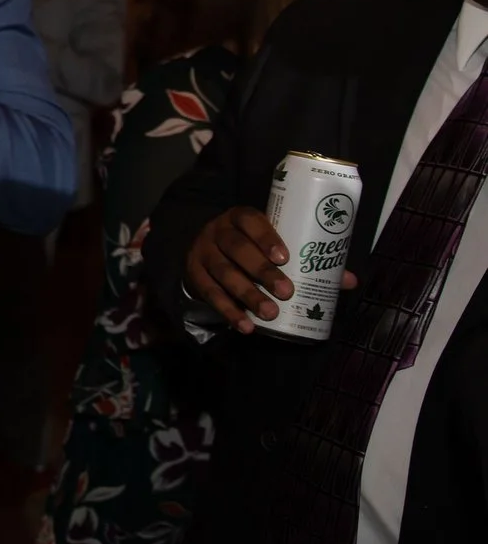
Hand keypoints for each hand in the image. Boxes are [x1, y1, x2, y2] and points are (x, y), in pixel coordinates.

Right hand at [184, 205, 352, 331]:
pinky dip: (228, 311)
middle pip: (236, 248)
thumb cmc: (251, 246)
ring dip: (247, 295)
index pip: (250, 221)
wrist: (206, 250)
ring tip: (270, 314)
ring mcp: (202, 253)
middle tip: (286, 292)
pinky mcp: (193, 274)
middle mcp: (217, 231)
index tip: (285, 257)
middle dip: (261, 271)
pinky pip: (210, 294)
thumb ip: (305, 258)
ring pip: (223, 273)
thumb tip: (349, 280)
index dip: (265, 237)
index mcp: (239, 217)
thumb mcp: (270, 243)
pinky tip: (246, 326)